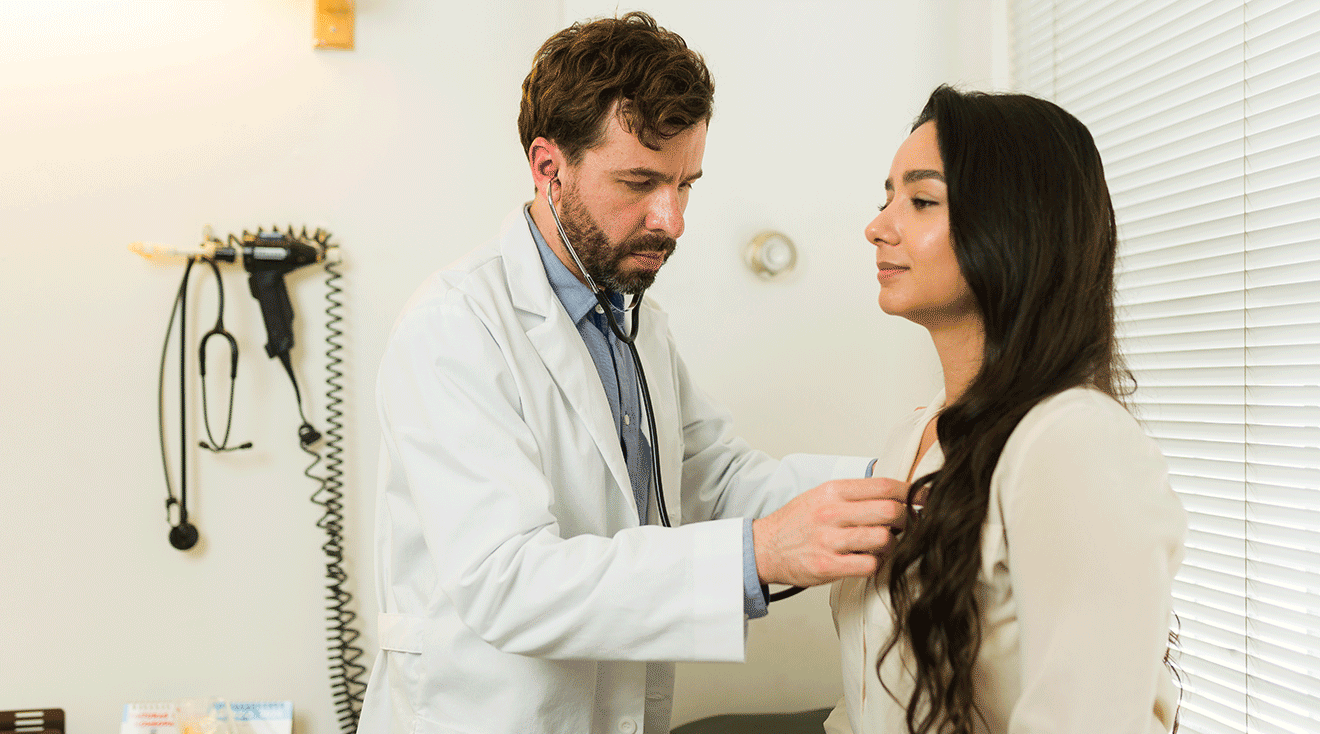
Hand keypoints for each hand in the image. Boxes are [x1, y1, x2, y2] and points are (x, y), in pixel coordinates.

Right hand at [752, 477, 912, 587]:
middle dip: (907, 519)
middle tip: (907, 526)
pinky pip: (869, 564)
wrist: (764, 547)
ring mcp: (828, 539)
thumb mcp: (822, 496)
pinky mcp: (826, 565)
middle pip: (890, 510)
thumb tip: (897, 495)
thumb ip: (855, 494)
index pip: (885, 486)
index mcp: (833, 490)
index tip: (923, 499)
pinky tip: (869, 561)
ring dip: (892, 545)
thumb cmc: (797, 523)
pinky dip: (876, 564)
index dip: (912, 493)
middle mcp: (831, 512)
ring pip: (883, 538)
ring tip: (884, 546)